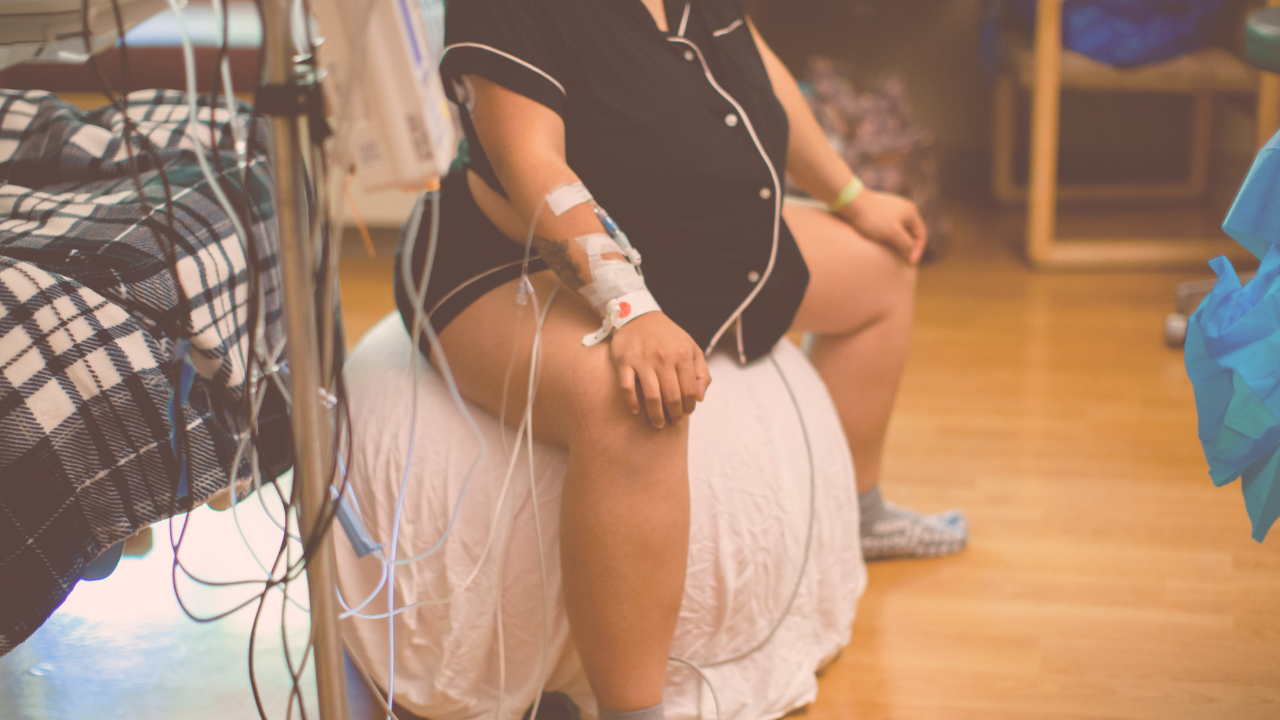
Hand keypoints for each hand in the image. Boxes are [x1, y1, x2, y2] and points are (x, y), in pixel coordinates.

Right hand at [609, 312, 711, 428]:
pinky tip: (636, 411)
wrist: (639, 315)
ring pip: (652, 396)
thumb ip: (701, 372)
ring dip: (655, 415)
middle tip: (673, 422)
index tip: (686, 413)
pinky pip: (627, 387)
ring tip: (657, 424)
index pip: (689, 391)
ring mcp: (643, 361)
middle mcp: (664, 358)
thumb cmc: (668, 336)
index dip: (689, 406)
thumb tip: (699, 398)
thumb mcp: (691, 348)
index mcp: (682, 355)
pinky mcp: (625, 362)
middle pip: (672, 397)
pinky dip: (632, 402)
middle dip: (674, 415)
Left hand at [838, 190, 927, 263]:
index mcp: (911, 211)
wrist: (851, 202)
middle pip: (911, 232)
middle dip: (909, 246)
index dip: (917, 250)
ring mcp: (891, 208)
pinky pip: (889, 227)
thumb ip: (905, 245)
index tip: (910, 263)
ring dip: (899, 242)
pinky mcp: (879, 211)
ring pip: (900, 230)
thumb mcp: (893, 233)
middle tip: (904, 261)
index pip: (921, 235)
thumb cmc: (873, 218)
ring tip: (893, 255)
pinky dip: (889, 237)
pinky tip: (882, 244)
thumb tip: (913, 258)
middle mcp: (903, 208)